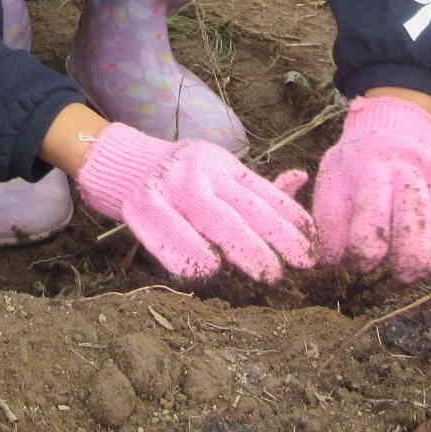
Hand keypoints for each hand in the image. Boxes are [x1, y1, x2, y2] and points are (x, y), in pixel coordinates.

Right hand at [73, 123, 314, 282]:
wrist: (118, 160)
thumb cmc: (179, 175)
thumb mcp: (219, 172)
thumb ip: (257, 186)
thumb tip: (301, 177)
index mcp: (219, 163)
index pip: (260, 192)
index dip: (288, 218)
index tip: (312, 245)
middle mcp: (196, 170)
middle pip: (237, 207)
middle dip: (268, 239)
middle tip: (290, 269)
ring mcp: (167, 185)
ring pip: (207, 216)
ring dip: (236, 246)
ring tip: (260, 271)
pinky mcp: (139, 203)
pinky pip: (164, 229)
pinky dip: (184, 252)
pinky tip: (204, 270)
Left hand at [311, 96, 430, 281]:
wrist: (397, 123)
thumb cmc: (359, 163)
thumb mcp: (332, 179)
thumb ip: (328, 222)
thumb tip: (331, 263)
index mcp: (372, 169)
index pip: (369, 237)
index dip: (364, 259)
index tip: (363, 257)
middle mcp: (415, 171)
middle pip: (415, 251)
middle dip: (404, 267)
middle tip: (398, 264)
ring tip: (425, 257)